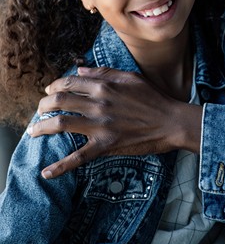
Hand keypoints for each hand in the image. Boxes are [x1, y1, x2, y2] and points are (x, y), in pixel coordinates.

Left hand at [27, 67, 202, 178]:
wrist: (171, 122)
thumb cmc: (153, 98)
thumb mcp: (130, 77)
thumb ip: (104, 73)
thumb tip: (81, 70)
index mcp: (104, 85)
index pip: (70, 82)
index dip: (55, 85)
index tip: (50, 90)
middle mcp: (99, 103)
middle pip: (60, 100)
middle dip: (44, 104)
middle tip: (40, 110)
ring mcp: (100, 125)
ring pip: (61, 124)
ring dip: (42, 127)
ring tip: (34, 131)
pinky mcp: (106, 145)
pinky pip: (78, 157)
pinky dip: (60, 166)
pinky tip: (46, 173)